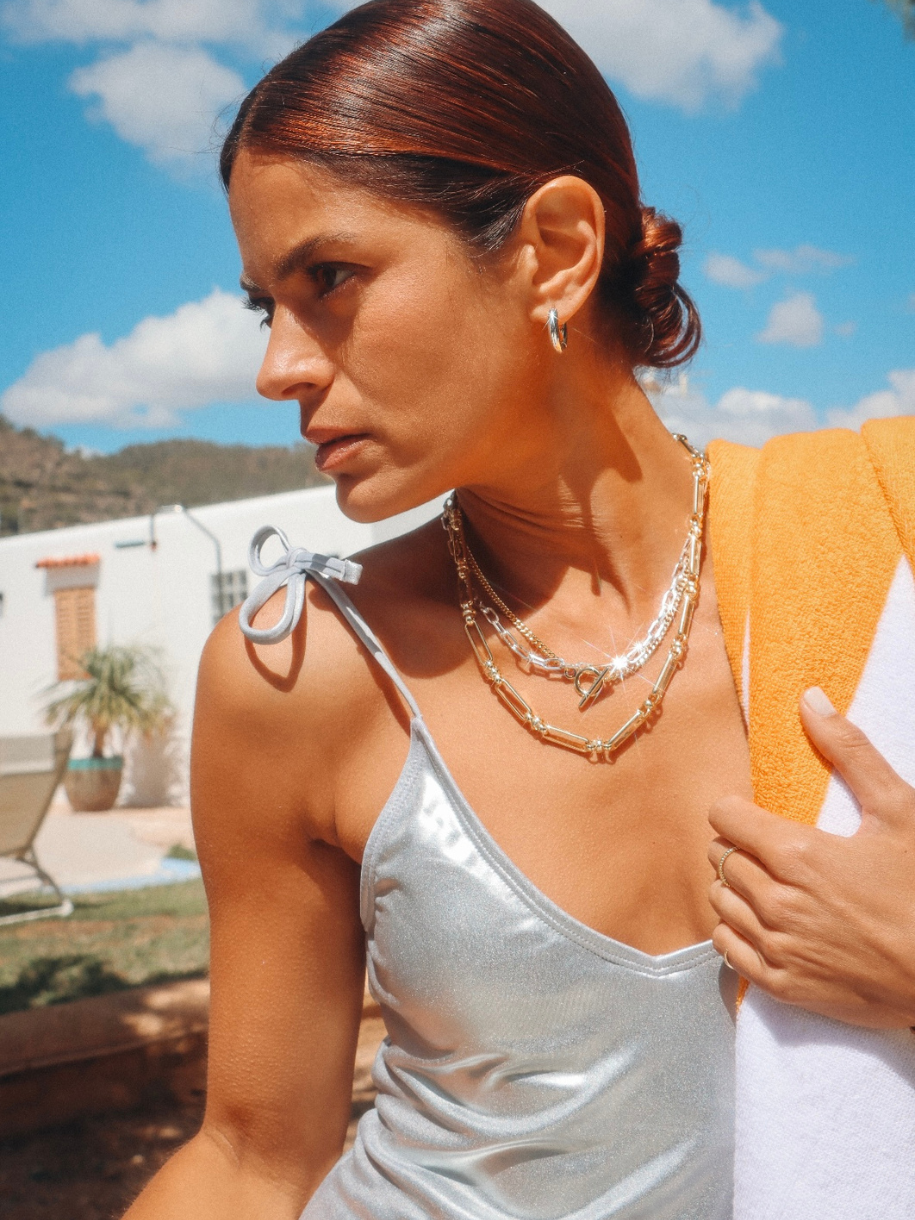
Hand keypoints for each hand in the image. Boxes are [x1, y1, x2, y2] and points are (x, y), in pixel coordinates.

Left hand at [708, 687, 914, 1028]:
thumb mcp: (899, 811)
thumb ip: (850, 751)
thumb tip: (810, 698)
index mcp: (798, 854)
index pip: (723, 816)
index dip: (735, 809)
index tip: (753, 813)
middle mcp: (776, 900)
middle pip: (720, 857)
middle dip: (738, 845)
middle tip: (770, 847)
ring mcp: (776, 945)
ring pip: (718, 900)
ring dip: (734, 886)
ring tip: (767, 882)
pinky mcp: (780, 983)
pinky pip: (726, 947)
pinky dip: (734, 929)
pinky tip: (762, 921)